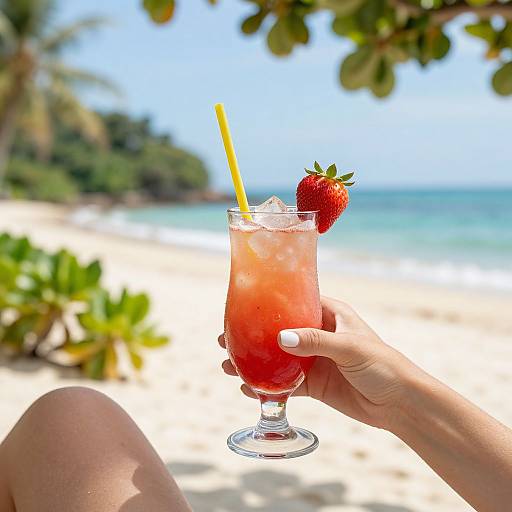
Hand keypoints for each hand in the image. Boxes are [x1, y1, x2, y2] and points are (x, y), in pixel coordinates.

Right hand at [219, 296, 419, 429]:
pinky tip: (247, 389)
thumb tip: (281, 338)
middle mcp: (318, 334)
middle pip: (277, 330)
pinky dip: (267, 386)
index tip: (241, 305)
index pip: (293, 300)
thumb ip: (316, 341)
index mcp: (328, 314)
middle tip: (225, 338)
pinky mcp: (314, 385)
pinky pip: (284, 384)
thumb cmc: (383, 364)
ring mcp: (314, 360)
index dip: (267, 302)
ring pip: (276, 358)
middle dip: (252, 335)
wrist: (400, 404)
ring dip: (254, 361)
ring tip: (228, 365)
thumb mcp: (350, 347)